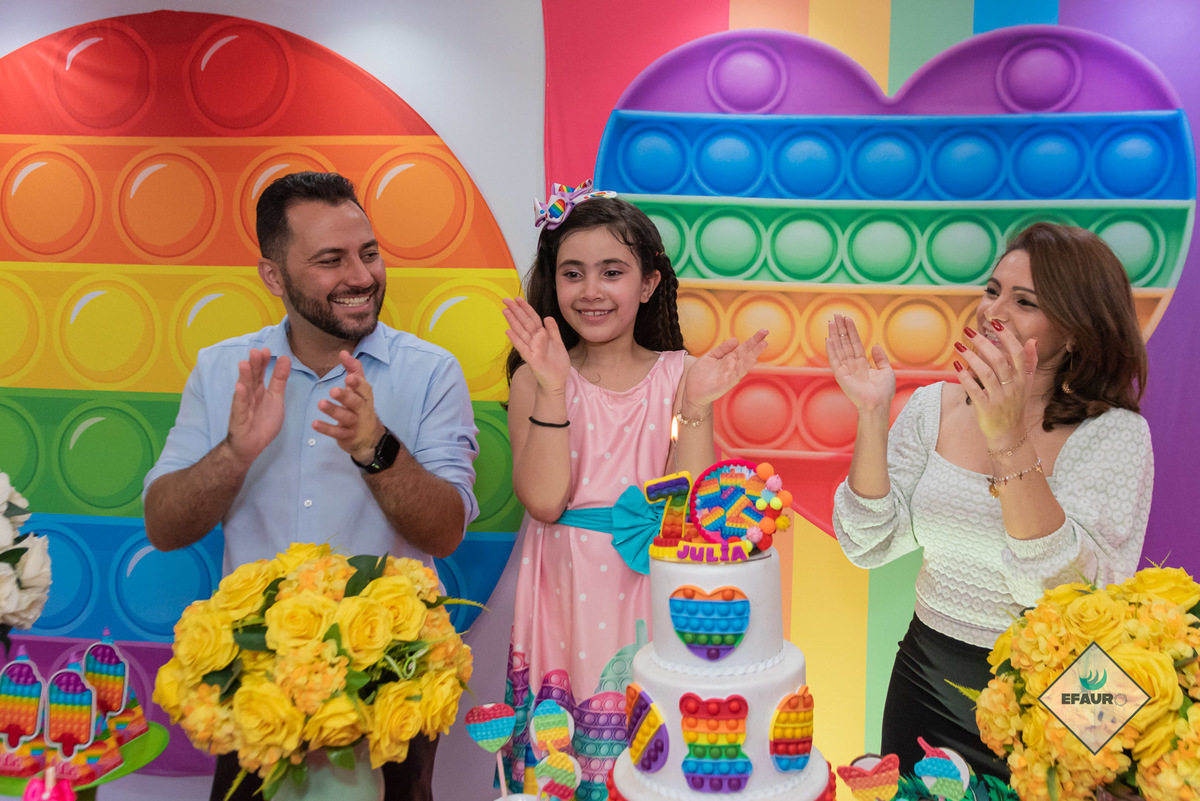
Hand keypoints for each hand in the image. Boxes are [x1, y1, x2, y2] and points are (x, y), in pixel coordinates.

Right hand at [227, 348, 290, 468]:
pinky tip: (240, 387)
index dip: (263, 362)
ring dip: (244, 376)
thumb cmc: (263, 421)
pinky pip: (239, 406)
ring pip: (244, 389)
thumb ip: (279, 379)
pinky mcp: (239, 418)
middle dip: (254, 365)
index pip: (261, 373)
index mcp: (259, 390)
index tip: (267, 350)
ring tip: (245, 363)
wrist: (251, 445)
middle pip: (252, 378)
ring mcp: (242, 405)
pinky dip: (240, 396)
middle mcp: (249, 395)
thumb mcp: (276, 398)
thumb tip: (285, 359)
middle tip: (256, 351)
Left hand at [314, 351, 384, 461]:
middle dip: (345, 396)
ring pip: (345, 417)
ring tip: (321, 404)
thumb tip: (343, 352)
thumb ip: (353, 369)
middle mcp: (362, 409)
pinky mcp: (347, 436)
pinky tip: (315, 424)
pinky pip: (337, 432)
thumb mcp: (360, 388)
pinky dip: (326, 429)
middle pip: (355, 402)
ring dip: (333, 410)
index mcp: (365, 396)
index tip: (348, 377)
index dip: (357, 383)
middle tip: (333, 390)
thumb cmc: (361, 406)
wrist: (369, 436)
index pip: (363, 388)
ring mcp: (355, 423)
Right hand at [502, 297, 570, 394]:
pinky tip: (508, 331)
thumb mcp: (558, 343)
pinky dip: (515, 339)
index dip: (525, 308)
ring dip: (513, 321)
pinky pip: (522, 347)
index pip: (532, 318)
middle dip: (516, 310)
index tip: (517, 298)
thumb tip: (547, 317)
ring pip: (521, 332)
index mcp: (541, 336)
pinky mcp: (531, 359)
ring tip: (505, 311)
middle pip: (524, 322)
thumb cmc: (556, 363)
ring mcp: (531, 349)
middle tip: (506, 299)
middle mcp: (534, 340)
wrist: (557, 381)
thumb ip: (553, 330)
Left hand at [683, 329, 768, 409]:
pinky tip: (749, 363)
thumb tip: (736, 340)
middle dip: (756, 347)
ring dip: (752, 356)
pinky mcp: (724, 384)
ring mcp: (729, 376)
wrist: (691, 391)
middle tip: (766, 337)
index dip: (753, 340)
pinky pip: (734, 376)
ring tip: (761, 347)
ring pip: (743, 365)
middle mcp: (732, 367)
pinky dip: (741, 369)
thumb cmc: (701, 374)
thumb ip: (723, 349)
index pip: (744, 348)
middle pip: (746, 355)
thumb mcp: (711, 356)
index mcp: (729, 359)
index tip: (764, 332)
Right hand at [826, 314, 894, 412]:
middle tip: (836, 315)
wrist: (878, 404)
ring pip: (839, 348)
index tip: (847, 319)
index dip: (851, 331)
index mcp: (862, 364)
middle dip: (841, 329)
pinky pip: (834, 359)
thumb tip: (875, 345)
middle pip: (845, 343)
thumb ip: (880, 358)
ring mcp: (845, 369)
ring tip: (831, 322)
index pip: (855, 344)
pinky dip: (831, 349)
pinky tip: (828, 338)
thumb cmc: (883, 392)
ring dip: (835, 334)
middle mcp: (852, 365)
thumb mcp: (887, 371)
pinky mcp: (841, 375)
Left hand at [955, 321, 1038, 441]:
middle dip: (982, 343)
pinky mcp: (986, 408)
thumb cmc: (1015, 404)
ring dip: (971, 357)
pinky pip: (974, 390)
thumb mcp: (1027, 383)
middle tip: (968, 331)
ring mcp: (999, 398)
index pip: (1017, 352)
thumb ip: (1030, 362)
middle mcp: (1013, 386)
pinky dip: (964, 377)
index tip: (994, 322)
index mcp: (1023, 378)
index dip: (1007, 336)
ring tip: (958, 346)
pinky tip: (956, 366)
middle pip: (999, 360)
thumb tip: (1032, 340)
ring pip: (985, 373)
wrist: (1009, 433)